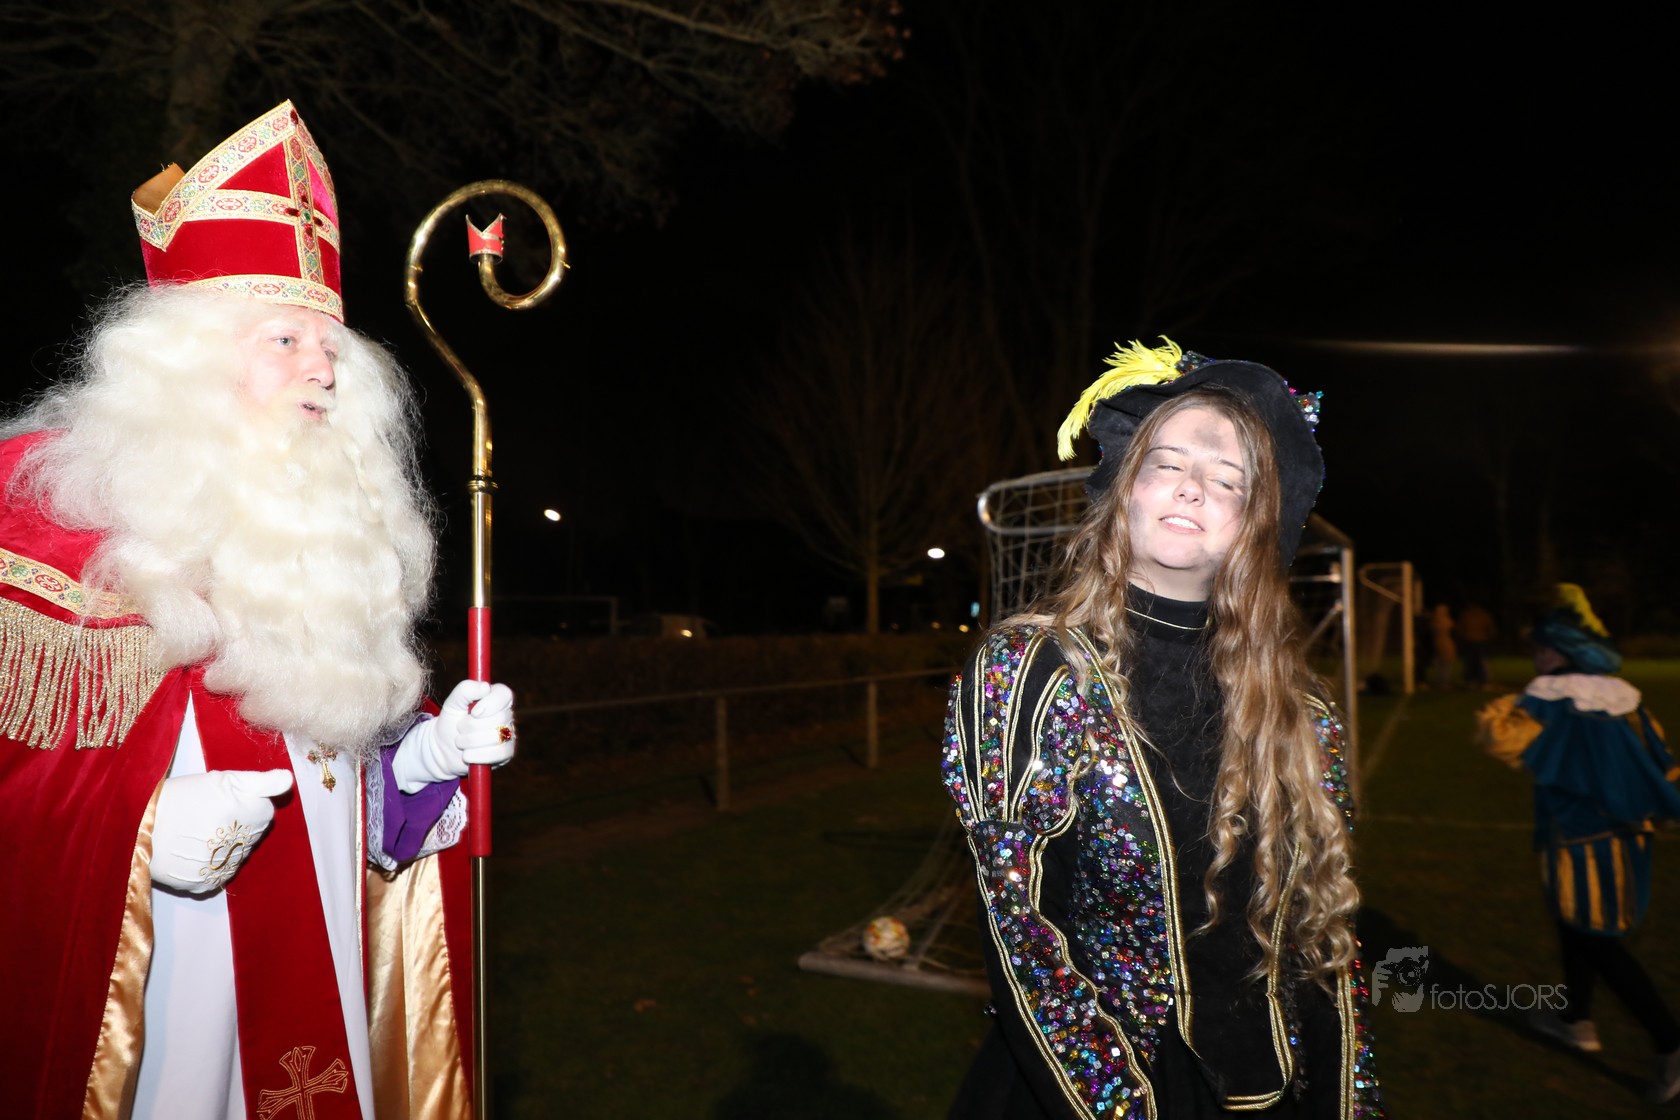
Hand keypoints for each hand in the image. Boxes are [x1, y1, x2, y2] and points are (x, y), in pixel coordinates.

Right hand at [150, 769, 293, 893]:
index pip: (263, 811)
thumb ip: (263, 781)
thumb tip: (289, 781)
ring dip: (220, 847)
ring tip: (193, 833)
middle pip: (249, 835)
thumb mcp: (225, 779)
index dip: (242, 804)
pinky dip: (205, 866)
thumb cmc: (183, 797)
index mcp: (256, 816)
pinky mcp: (204, 885)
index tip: (220, 801)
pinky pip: (213, 876)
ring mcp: (225, 869)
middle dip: (234, 826)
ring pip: (232, 856)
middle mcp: (246, 845)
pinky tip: (189, 852)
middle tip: (204, 816)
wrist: (139, 825)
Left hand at [391, 680, 515, 793]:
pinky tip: (468, 755)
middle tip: (460, 727)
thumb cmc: (450, 722)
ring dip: (471, 742)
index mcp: (496, 698)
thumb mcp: (452, 703)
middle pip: (498, 718)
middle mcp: (506, 715)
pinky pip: (499, 754)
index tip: (473, 712)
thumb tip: (485, 687)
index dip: (490, 703)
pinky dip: (478, 755)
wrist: (443, 749)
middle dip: (471, 726)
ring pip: (496, 737)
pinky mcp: (506, 753)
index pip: (504, 694)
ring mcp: (508, 734)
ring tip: (460, 742)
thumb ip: (466, 689)